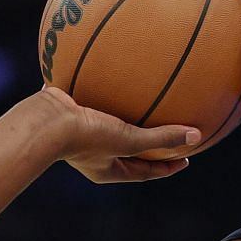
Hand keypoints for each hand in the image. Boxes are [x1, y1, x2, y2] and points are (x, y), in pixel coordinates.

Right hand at [29, 87, 198, 183]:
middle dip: (148, 143)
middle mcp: (94, 153)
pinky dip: (106, 88)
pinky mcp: (71, 108)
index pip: (144, 171)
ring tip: (143, 102)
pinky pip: (94, 97)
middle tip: (170, 135)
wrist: (44, 120)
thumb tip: (196, 136)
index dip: (165, 167)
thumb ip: (161, 138)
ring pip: (111, 122)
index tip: (185, 159)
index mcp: (106, 168)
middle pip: (128, 149)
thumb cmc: (85, 137)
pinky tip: (115, 69)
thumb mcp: (128, 139)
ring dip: (127, 115)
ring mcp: (80, 130)